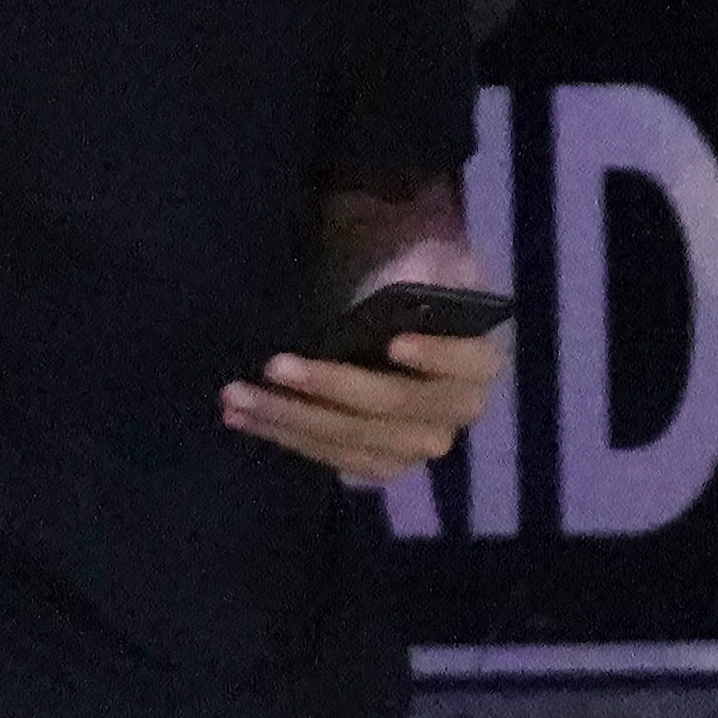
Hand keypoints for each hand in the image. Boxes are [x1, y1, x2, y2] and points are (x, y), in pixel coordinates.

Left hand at [227, 267, 511, 488]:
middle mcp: (457, 411)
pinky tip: (242, 417)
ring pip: (356, 441)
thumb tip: (414, 281)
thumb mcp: (426, 258)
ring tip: (238, 397)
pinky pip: (332, 458)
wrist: (389, 306)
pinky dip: (285, 437)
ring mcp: (417, 442)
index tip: (393, 341)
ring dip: (292, 420)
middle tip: (274, 364)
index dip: (436, 357)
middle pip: (396, 407)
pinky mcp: (379, 460)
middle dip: (331, 388)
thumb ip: (428, 269)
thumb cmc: (407, 277)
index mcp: (480, 359)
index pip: (470, 362)